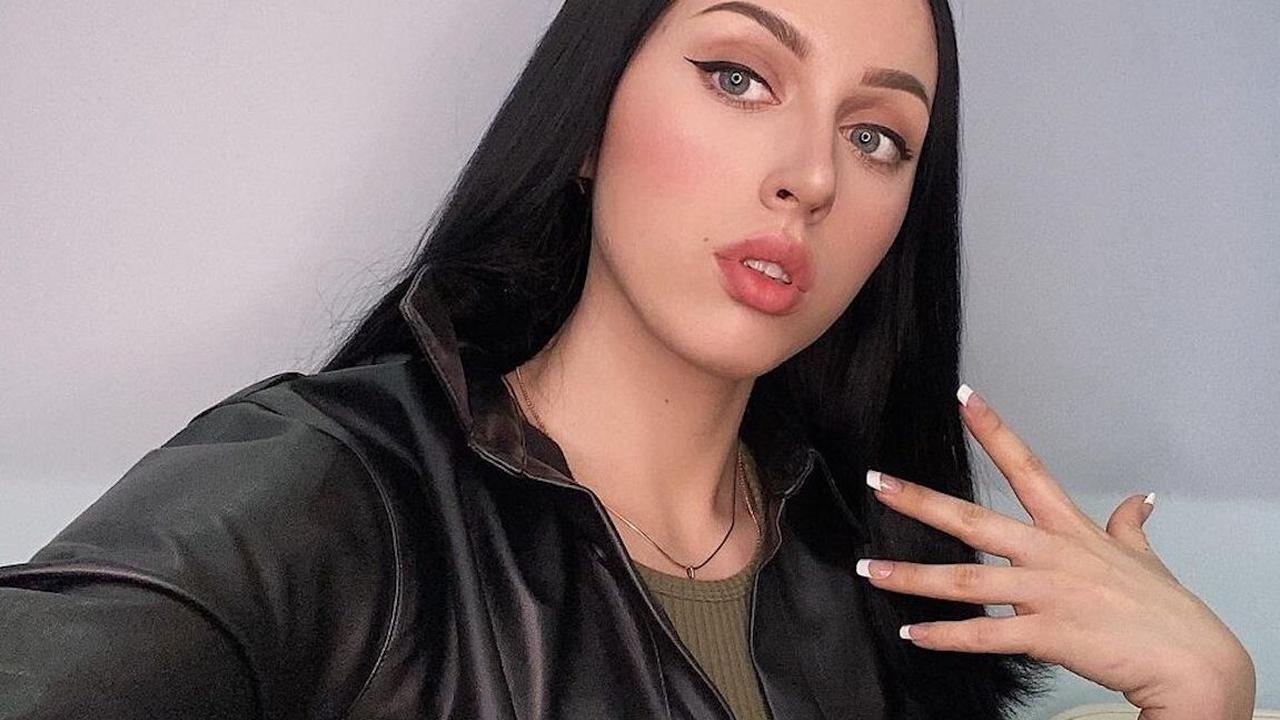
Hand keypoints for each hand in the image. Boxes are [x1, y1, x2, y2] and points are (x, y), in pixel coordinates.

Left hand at [857, 385, 1255, 718]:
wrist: (1191, 662)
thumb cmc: (1165, 610)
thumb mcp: (1143, 557)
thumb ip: (1129, 526)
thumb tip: (1139, 499)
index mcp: (1069, 528)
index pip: (1027, 466)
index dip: (994, 430)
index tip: (963, 396)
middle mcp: (1049, 554)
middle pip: (973, 520)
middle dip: (920, 501)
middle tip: (877, 483)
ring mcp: (1044, 593)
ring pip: (964, 581)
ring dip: (911, 576)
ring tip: (869, 569)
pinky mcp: (1045, 633)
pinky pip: (983, 635)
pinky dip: (944, 636)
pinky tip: (912, 633)